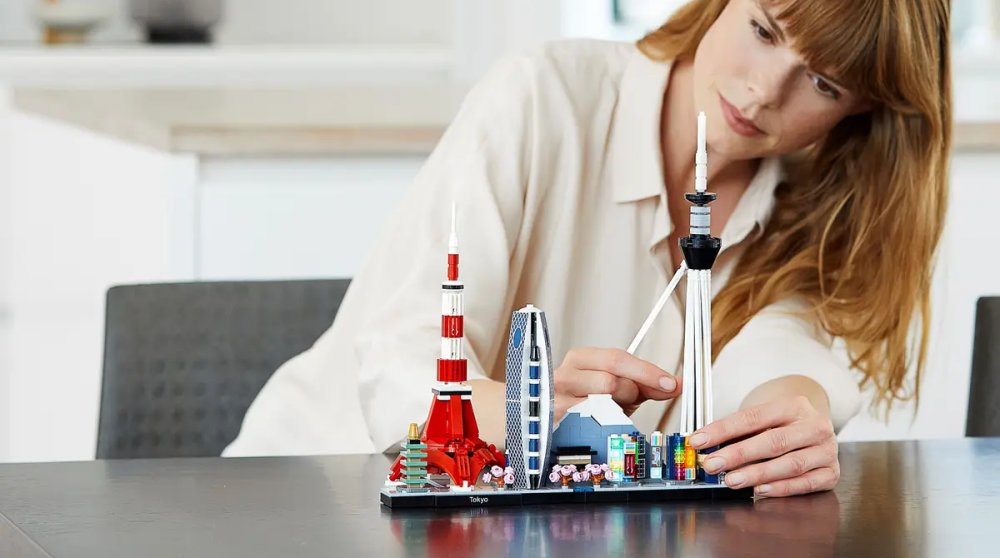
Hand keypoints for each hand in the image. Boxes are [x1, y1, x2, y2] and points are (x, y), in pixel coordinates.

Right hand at [553, 347, 680, 421]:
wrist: (564, 425)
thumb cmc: (592, 402)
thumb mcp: (621, 389)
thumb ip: (647, 384)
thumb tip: (676, 384)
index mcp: (581, 358)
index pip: (617, 358)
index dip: (646, 371)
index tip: (669, 383)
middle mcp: (565, 374)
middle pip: (610, 381)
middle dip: (629, 393)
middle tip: (629, 401)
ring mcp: (557, 398)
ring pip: (600, 404)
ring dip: (615, 411)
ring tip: (611, 412)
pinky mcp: (556, 422)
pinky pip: (589, 425)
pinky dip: (602, 426)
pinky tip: (600, 424)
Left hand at [689, 395, 838, 497]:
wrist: (817, 430)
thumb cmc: (783, 426)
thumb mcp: (764, 419)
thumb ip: (739, 431)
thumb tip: (705, 446)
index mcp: (794, 405)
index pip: (753, 417)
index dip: (723, 429)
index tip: (698, 440)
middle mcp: (814, 426)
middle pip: (773, 441)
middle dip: (739, 454)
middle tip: (712, 464)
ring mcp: (826, 450)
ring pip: (791, 464)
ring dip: (757, 474)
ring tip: (731, 480)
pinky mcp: (831, 473)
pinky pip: (806, 484)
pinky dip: (781, 488)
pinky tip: (759, 491)